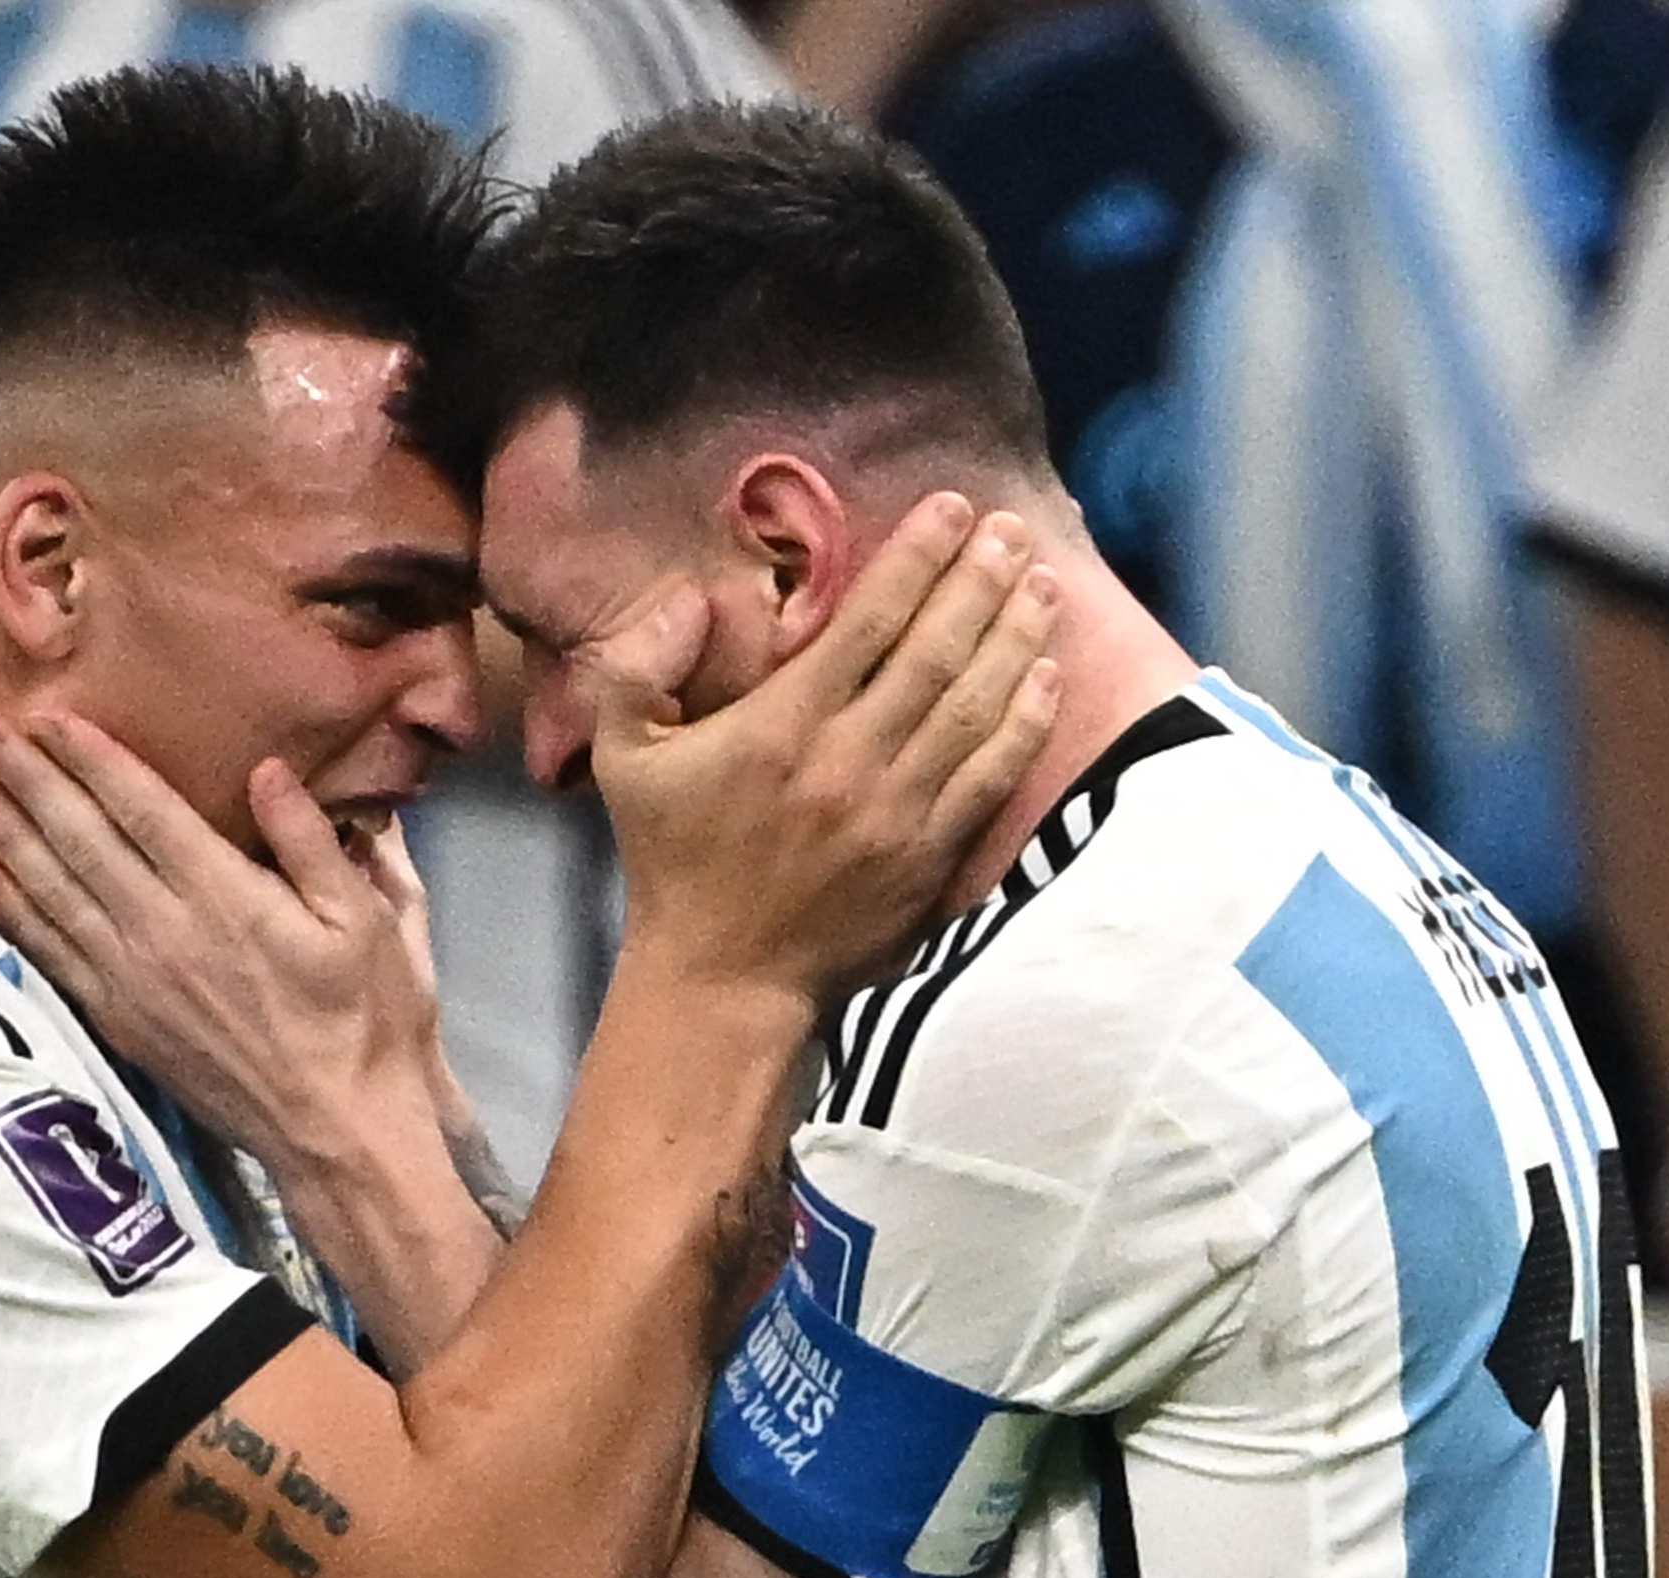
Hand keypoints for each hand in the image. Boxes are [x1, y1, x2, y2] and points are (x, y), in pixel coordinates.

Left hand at [0, 713, 447, 1178]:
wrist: (339, 1134)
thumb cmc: (367, 1023)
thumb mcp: (371, 922)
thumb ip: (313, 842)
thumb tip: (267, 771)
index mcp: (228, 897)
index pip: (142, 809)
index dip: (91, 758)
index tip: (48, 716)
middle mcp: (166, 932)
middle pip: (79, 840)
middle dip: (25, 779)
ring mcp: (134, 982)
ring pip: (51, 892)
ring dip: (3, 835)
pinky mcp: (121, 1024)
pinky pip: (51, 956)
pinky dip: (11, 914)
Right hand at [592, 493, 1060, 1010]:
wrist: (724, 978)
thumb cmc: (673, 860)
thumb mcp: (621, 757)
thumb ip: (637, 666)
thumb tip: (691, 596)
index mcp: (780, 726)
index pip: (867, 621)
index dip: (917, 558)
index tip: (952, 509)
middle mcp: (848, 760)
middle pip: (934, 650)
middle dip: (980, 579)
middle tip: (1012, 529)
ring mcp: (898, 811)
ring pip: (974, 705)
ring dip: (1015, 637)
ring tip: (1041, 582)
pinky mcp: (930, 857)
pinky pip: (992, 776)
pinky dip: (1025, 722)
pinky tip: (1047, 676)